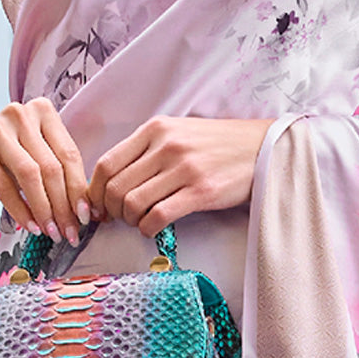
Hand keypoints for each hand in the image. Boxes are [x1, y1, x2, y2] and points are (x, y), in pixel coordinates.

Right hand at [0, 98, 89, 243]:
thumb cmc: (2, 159)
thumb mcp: (34, 157)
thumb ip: (59, 172)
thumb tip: (85, 209)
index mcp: (42, 111)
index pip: (69, 154)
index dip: (80, 189)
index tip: (86, 216)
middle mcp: (20, 114)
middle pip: (52, 166)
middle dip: (64, 205)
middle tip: (69, 231)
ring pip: (30, 175)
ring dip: (44, 209)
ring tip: (51, 231)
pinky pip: (5, 186)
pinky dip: (20, 210)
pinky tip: (29, 225)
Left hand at [87, 115, 273, 235]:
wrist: (263, 147)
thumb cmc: (219, 144)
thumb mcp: (179, 132)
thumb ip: (147, 150)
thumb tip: (115, 181)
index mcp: (156, 129)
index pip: (107, 164)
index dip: (95, 192)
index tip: (99, 206)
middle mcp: (166, 145)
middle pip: (115, 187)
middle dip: (111, 210)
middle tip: (120, 218)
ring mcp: (184, 168)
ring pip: (133, 203)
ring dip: (130, 221)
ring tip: (140, 222)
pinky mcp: (201, 191)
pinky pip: (157, 216)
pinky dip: (147, 228)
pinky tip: (153, 228)